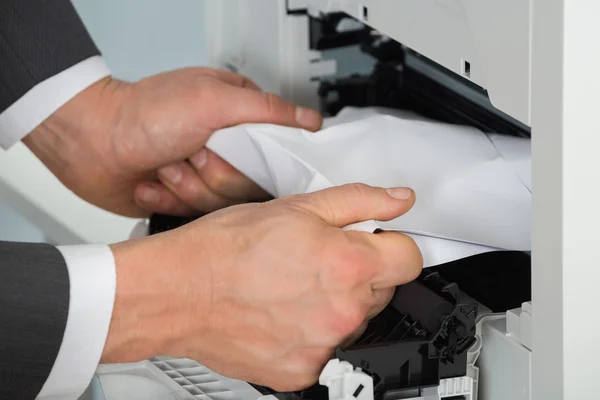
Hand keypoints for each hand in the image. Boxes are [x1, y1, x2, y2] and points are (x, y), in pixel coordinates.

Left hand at [24, 68, 322, 217]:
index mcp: (238, 122)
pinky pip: (192, 217)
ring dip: (186, 186)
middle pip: (246, 187)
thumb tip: (309, 120)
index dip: (257, 166)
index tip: (237, 161)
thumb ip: (265, 110)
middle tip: (190, 153)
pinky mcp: (182, 199)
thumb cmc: (142, 114)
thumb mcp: (212, 99)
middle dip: (213, 175)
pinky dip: (168, 199)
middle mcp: (224, 151)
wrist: (90, 142)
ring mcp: (202, 176)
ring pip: (219, 207)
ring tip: (166, 164)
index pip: (275, 157)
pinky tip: (153, 181)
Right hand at [103, 183, 421, 390]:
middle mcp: (342, 311)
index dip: (392, 244)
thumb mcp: (296, 207)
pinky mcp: (302, 371)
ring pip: (353, 320)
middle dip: (358, 272)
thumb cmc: (225, 249)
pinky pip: (326, 349)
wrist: (177, 292)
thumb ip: (358, 201)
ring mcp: (323, 346)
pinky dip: (311, 333)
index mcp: (348, 264)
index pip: (410, 257)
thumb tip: (398, 200)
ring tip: (292, 286)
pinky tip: (281, 313)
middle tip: (315, 260)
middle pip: (381, 290)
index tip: (375, 243)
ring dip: (335, 304)